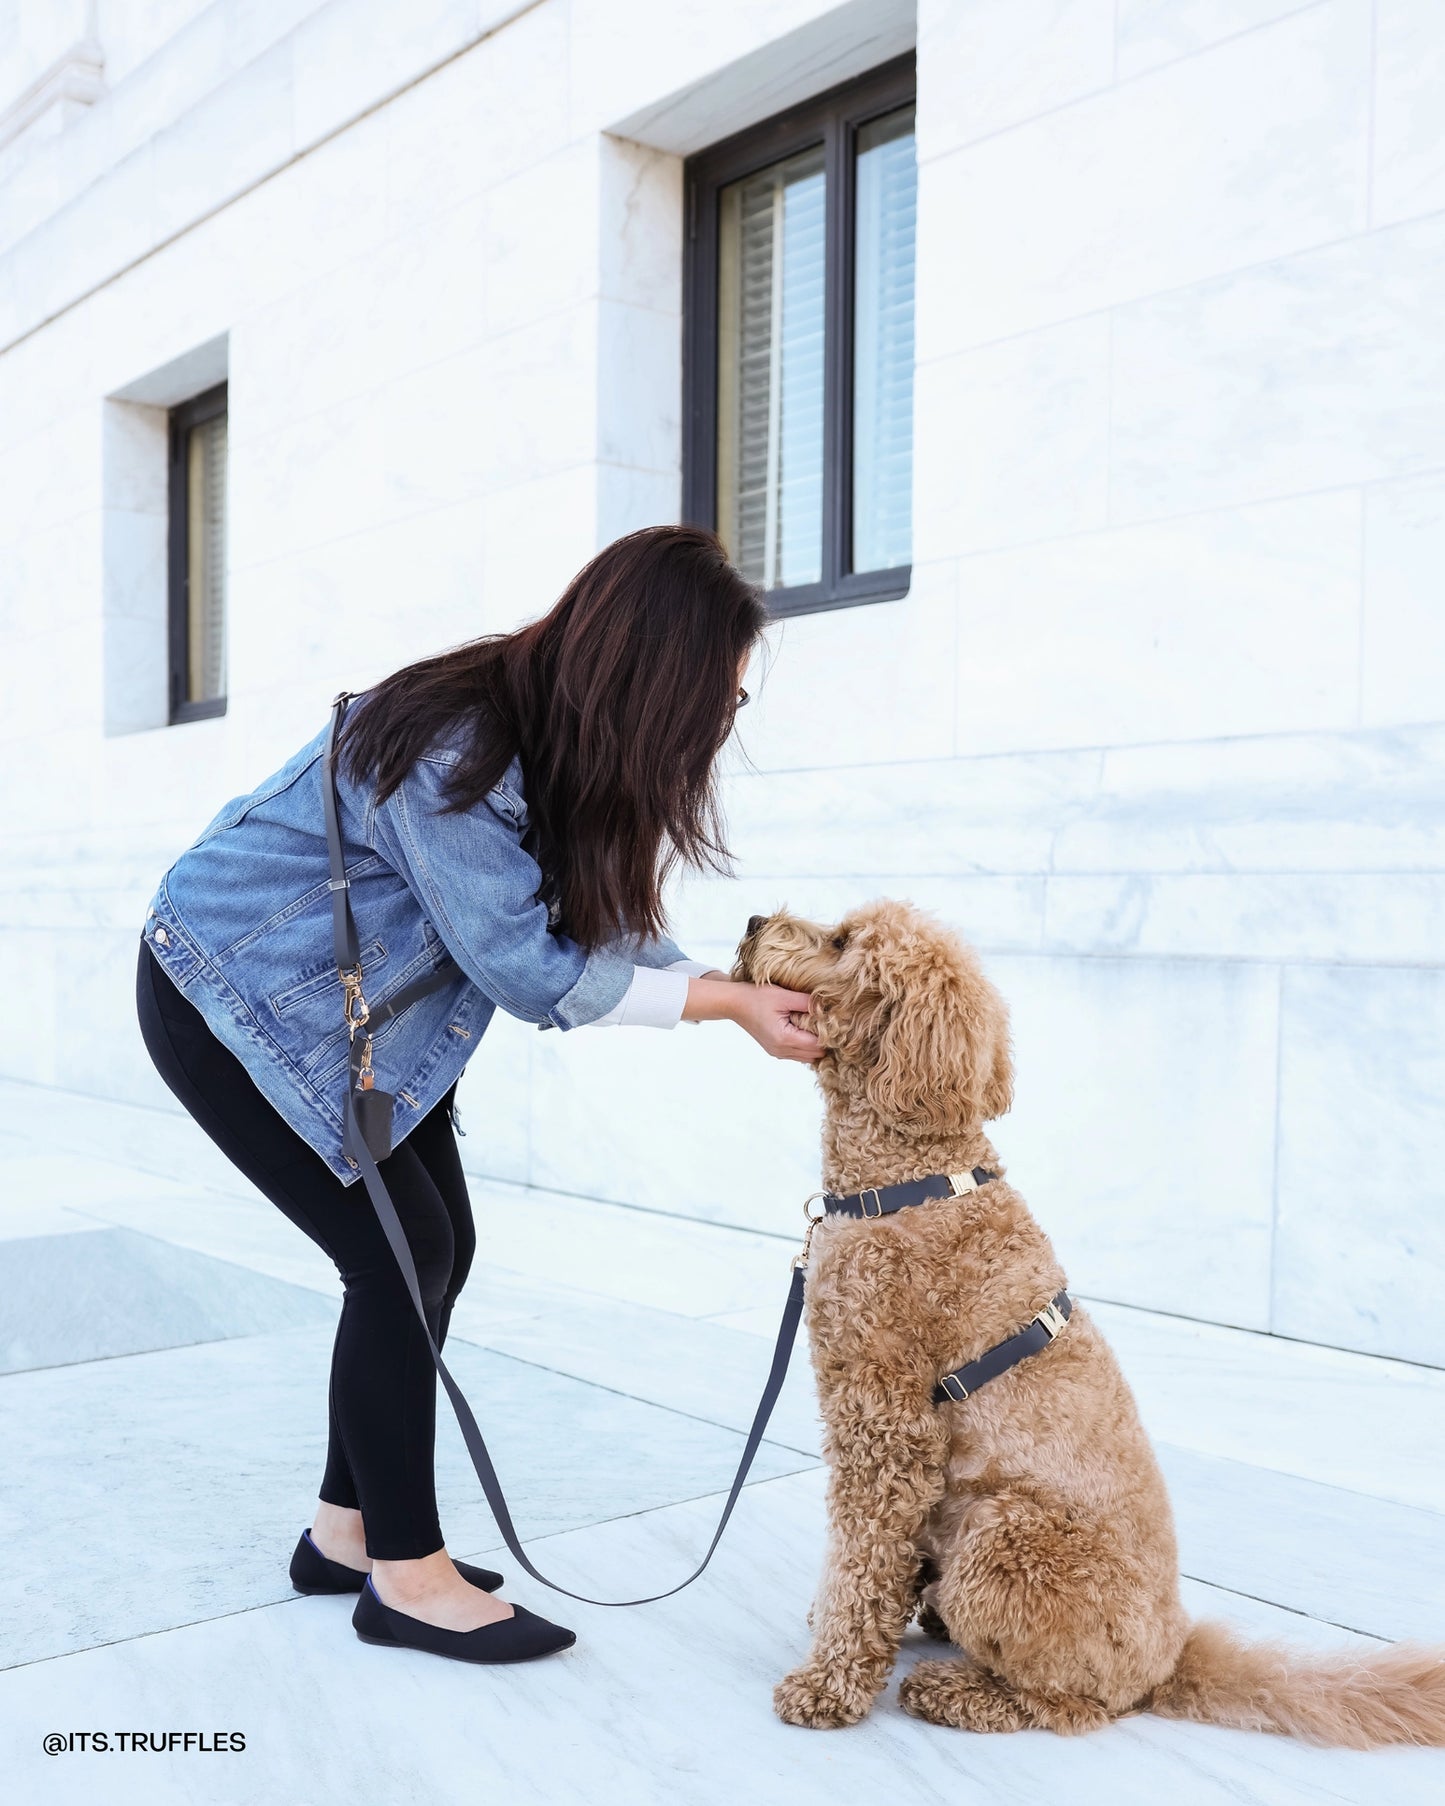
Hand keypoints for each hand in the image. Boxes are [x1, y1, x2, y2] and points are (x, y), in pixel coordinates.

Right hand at [682, 977, 820, 1062]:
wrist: (735, 1003)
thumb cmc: (757, 997)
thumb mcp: (783, 996)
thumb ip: (807, 1002)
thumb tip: (827, 1006)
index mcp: (784, 1039)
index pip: (818, 1045)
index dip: (829, 1035)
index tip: (833, 1021)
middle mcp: (781, 1051)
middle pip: (815, 1055)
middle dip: (824, 1041)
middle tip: (827, 1022)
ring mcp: (777, 1052)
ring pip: (807, 1057)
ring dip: (814, 1044)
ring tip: (816, 1026)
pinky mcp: (775, 1050)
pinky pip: (797, 1054)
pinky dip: (804, 1046)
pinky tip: (804, 1030)